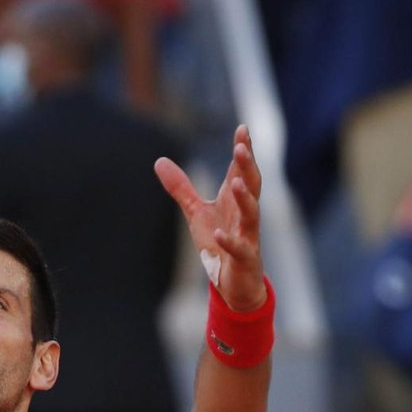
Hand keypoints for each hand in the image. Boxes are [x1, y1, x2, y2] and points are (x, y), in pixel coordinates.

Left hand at [155, 125, 266, 312]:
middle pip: (252, 186)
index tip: (242, 128)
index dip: (244, 151)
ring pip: (252, 215)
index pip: (241, 171)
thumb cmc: (219, 244)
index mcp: (235, 201)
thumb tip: (159, 160)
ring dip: (246, 199)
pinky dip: (230, 241)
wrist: (234, 283)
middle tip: (241, 147)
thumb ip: (181, 188)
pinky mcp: (244, 259)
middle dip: (248, 167)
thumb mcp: (196, 212)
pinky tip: (218, 233)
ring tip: (238, 183)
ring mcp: (247, 237)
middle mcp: (244, 215)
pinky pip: (239, 249)